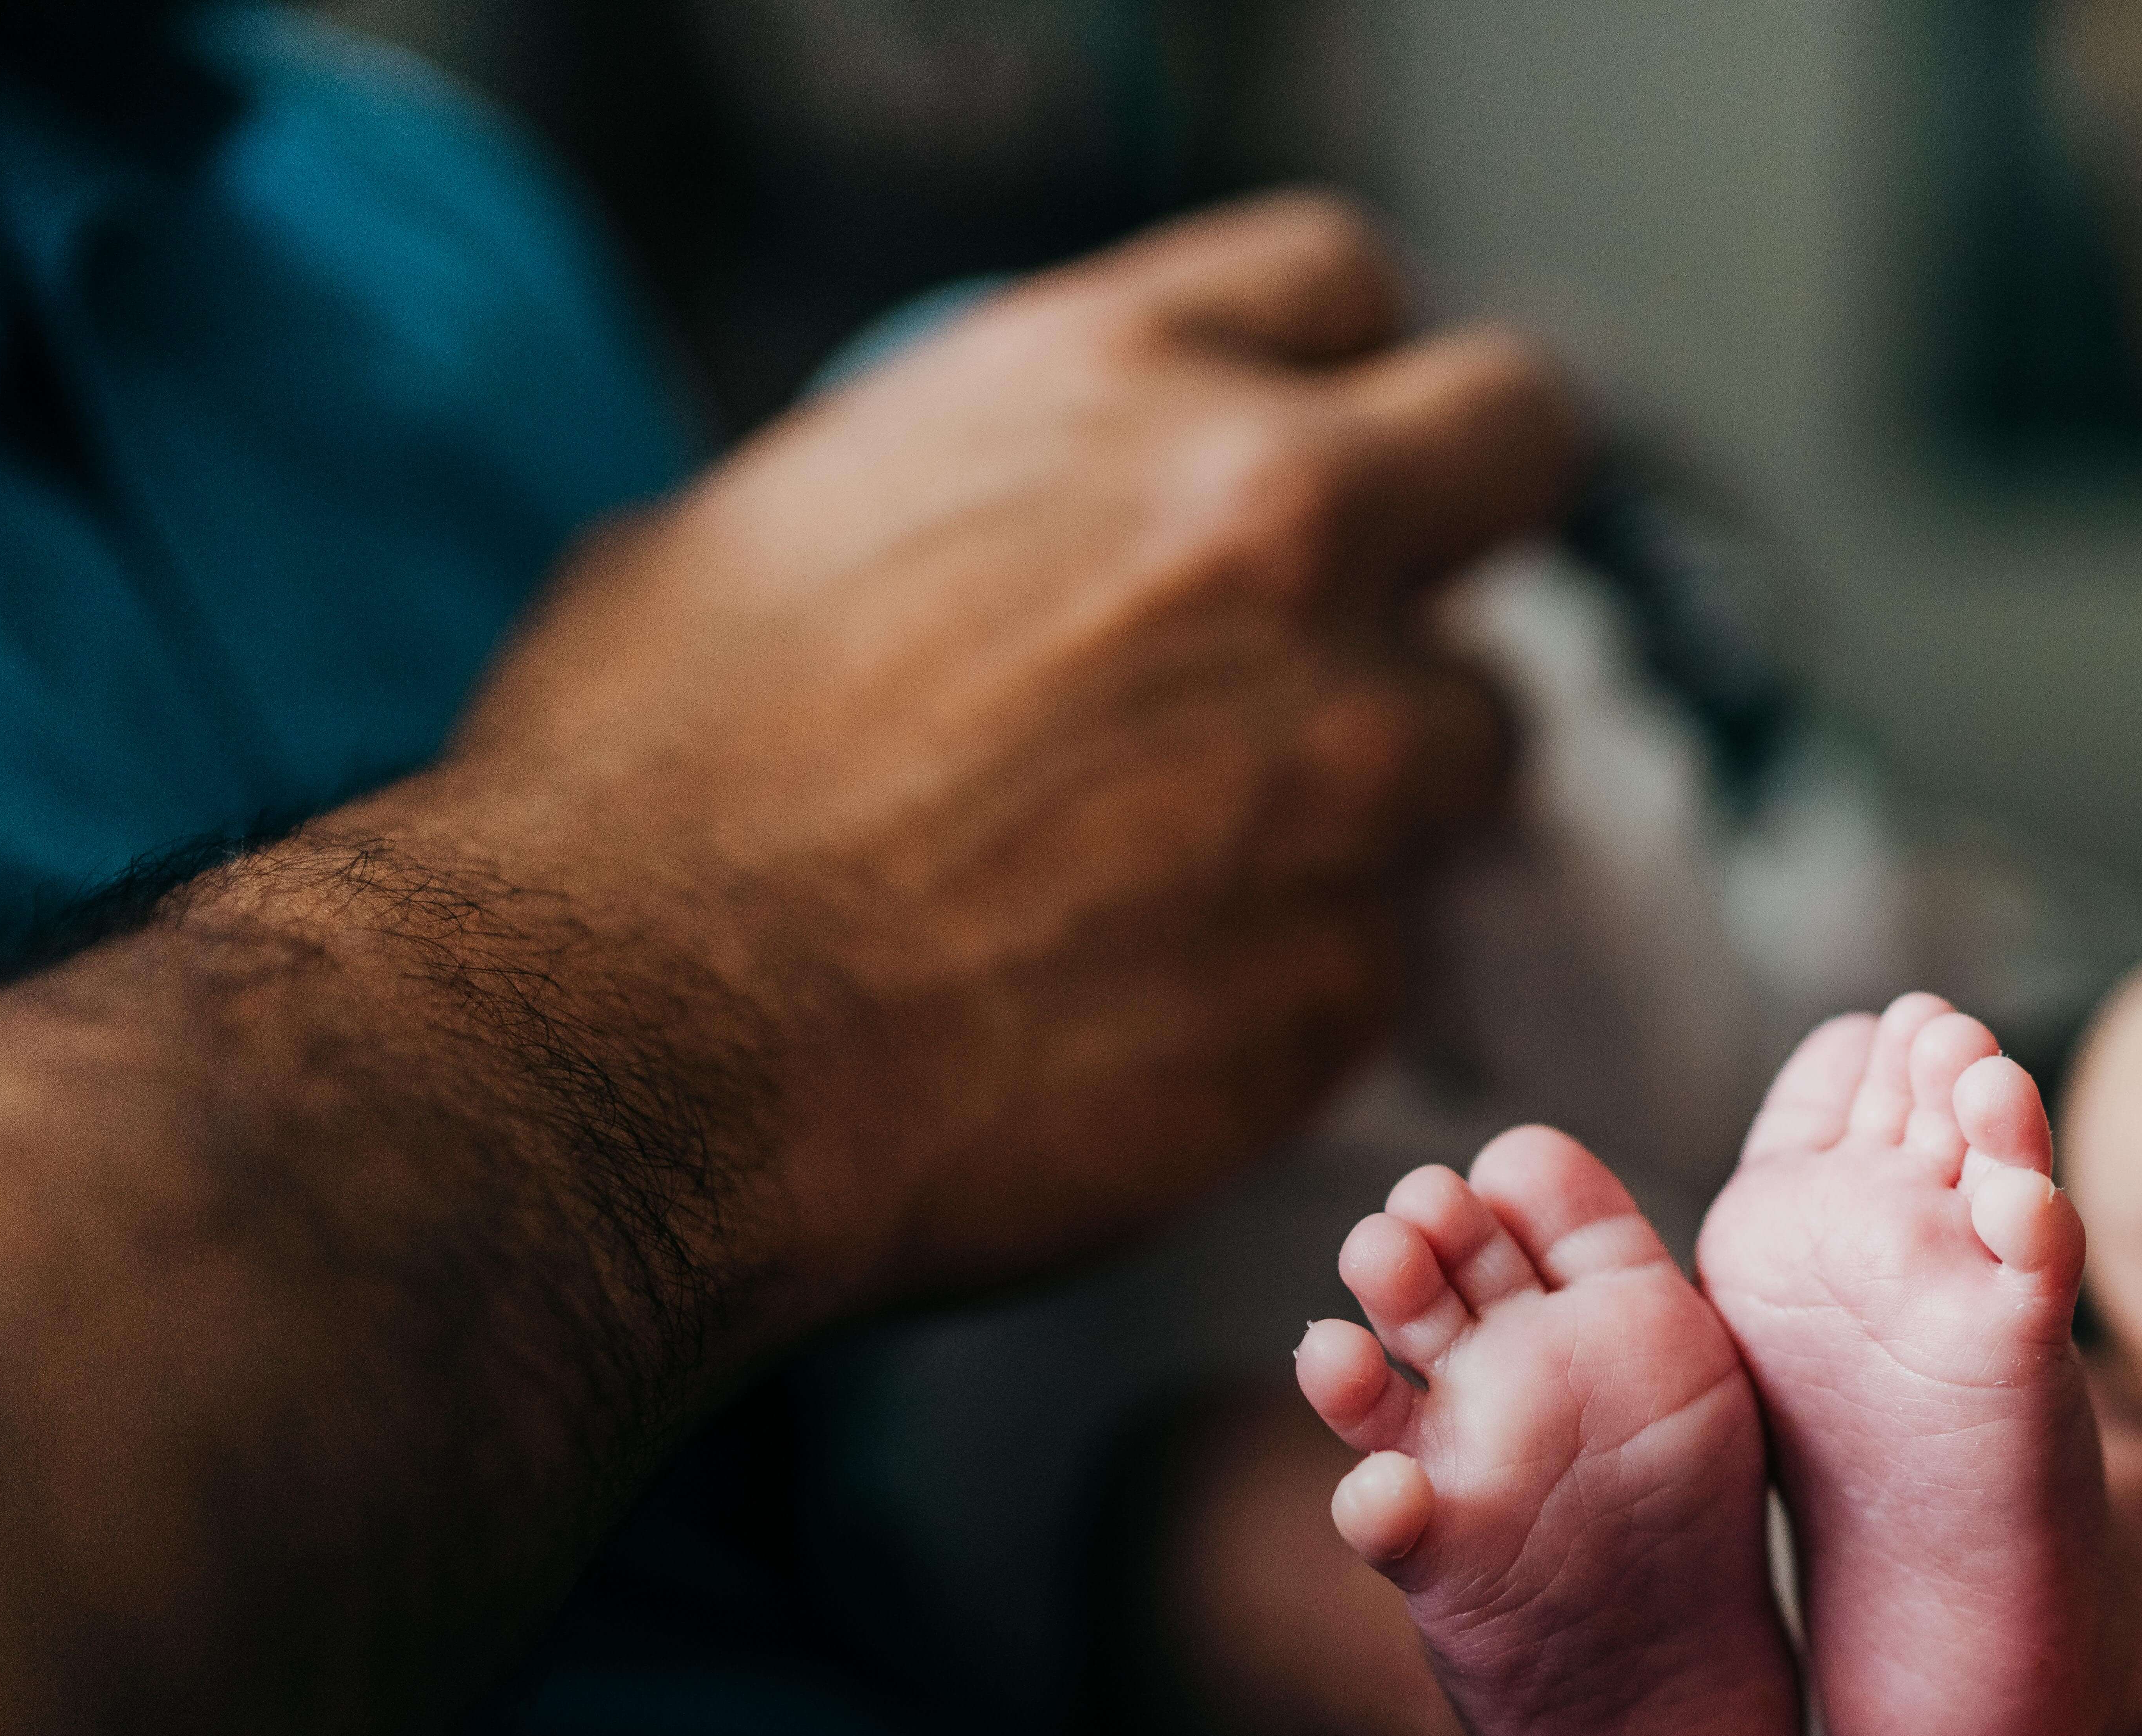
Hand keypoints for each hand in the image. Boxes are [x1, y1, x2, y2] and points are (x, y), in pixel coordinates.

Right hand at [389, 191, 1580, 1319]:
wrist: (629, 1045)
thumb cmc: (639, 803)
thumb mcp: (767, 531)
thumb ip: (965, 500)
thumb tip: (1012, 542)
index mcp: (1113, 386)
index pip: (1341, 283)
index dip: (1339, 373)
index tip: (1324, 449)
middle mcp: (1267, 532)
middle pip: (1511, 441)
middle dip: (1467, 524)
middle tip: (1381, 624)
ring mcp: (1340, 756)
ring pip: (1478, 730)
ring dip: (1390, 784)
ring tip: (1218, 868)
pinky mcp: (1352, 967)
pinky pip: (1387, 952)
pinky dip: (1304, 976)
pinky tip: (1160, 1011)